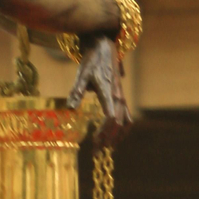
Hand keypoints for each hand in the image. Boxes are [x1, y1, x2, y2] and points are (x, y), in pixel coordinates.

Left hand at [67, 35, 131, 149]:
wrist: (104, 46)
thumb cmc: (91, 60)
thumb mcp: (81, 74)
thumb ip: (77, 92)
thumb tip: (71, 109)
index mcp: (108, 92)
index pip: (111, 118)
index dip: (104, 132)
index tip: (94, 142)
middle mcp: (118, 96)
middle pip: (119, 123)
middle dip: (109, 138)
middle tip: (97, 151)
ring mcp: (121, 96)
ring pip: (126, 121)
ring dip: (118, 135)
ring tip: (107, 147)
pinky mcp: (121, 95)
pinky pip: (128, 115)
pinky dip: (124, 127)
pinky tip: (116, 135)